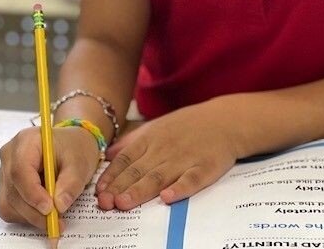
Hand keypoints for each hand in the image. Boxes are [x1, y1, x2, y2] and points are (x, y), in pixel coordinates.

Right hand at [0, 126, 99, 228]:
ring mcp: (5, 173)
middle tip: (57, 222)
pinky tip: (45, 210)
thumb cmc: (74, 148)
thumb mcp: (80, 162)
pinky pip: (11, 209)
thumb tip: (59, 205)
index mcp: (26, 141)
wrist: (71, 146)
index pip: (20, 170)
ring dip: (32, 216)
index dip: (33, 193)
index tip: (50, 208)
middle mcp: (10, 156)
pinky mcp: (6, 188)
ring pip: (10, 204)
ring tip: (55, 216)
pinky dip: (28, 216)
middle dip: (35, 211)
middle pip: (13, 190)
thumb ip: (71, 182)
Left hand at [95, 101, 239, 210]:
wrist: (225, 120)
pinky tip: (167, 198)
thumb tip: (107, 156)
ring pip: (159, 177)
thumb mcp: (157, 126)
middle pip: (139, 170)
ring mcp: (185, 158)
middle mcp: (165, 148)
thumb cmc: (188, 125)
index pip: (126, 158)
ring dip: (141, 190)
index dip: (111, 175)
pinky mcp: (205, 168)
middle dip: (120, 187)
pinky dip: (180, 189)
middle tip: (105, 203)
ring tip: (124, 203)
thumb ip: (132, 142)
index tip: (99, 191)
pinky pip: (191, 179)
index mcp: (152, 138)